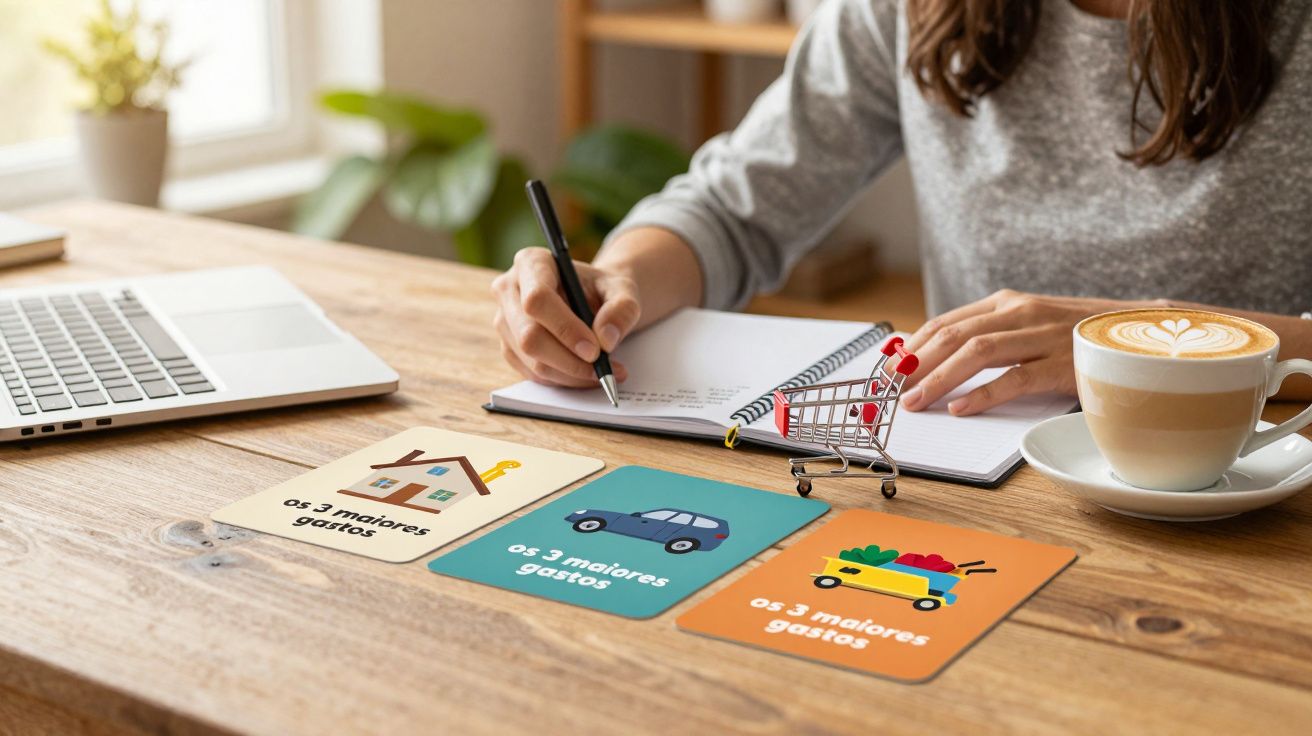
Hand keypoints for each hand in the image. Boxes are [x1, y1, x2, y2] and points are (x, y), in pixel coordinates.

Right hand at [492, 247, 640, 386]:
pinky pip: (533, 374)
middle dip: (569, 360)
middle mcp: (509, 289)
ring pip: (532, 360)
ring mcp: (504, 321)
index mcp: (532, 262)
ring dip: (571, 374)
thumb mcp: (624, 290)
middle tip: (602, 369)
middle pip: (529, 335)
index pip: (537, 299)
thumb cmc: (603, 289)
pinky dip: (564, 380)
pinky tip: (587, 375)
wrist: (593, 299)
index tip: (594, 349)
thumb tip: (606, 339)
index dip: (565, 328)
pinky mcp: (509, 347)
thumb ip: (622, 309)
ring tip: (604, 372)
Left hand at [899, 290, 1164, 415]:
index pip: (946, 322)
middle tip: (888, 391)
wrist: (1144, 335)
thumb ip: (990, 338)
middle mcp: (1020, 312)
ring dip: (938, 379)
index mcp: (1007, 303)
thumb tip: (937, 362)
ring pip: (976, 353)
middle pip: (953, 336)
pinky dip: (982, 394)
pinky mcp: (1063, 363)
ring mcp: (1042, 336)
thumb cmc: (1078, 337)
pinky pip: (1014, 378)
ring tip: (914, 403)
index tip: (886, 370)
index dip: (911, 347)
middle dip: (914, 365)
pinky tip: (960, 409)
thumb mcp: (1029, 328)